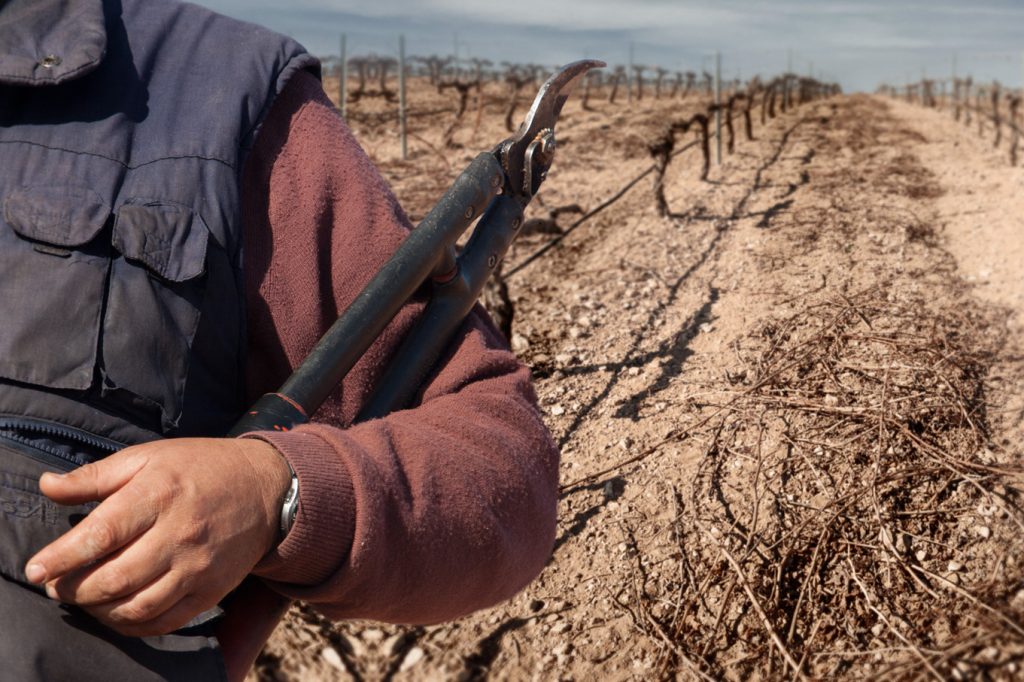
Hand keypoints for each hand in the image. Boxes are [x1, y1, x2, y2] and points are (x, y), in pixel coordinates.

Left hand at [23, 438, 290, 636]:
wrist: (266, 487)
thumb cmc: (201, 467)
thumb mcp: (149, 457)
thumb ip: (96, 476)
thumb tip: (48, 486)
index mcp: (159, 494)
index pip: (101, 535)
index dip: (62, 558)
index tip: (35, 569)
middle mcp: (180, 533)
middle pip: (114, 578)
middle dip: (74, 589)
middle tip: (55, 586)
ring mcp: (198, 566)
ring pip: (136, 606)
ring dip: (99, 610)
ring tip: (84, 599)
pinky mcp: (211, 589)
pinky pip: (165, 621)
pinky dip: (132, 625)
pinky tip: (116, 612)